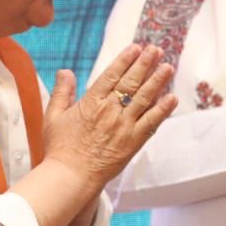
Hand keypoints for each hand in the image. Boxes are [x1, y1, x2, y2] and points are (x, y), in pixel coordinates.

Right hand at [43, 44, 176, 185]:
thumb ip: (62, 92)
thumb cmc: (59, 149)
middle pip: (131, 82)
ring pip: (144, 98)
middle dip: (145, 64)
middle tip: (156, 50)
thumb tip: (65, 71)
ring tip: (168, 66)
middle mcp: (110, 111)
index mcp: (91, 102)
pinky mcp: (133, 142)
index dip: (125, 60)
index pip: (112, 75)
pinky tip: (172, 98)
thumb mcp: (53, 117)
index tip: (136, 47)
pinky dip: (163, 109)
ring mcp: (123, 126)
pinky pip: (152, 122)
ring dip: (157, 81)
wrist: (70, 177)